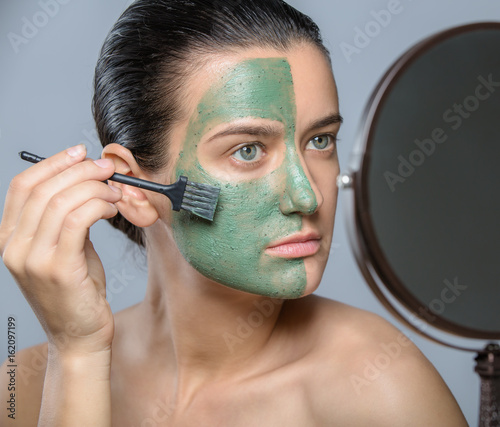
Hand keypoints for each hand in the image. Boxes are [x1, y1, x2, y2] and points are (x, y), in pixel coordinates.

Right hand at [0, 145, 121, 355]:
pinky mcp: (58, 269)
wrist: (79, 335)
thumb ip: (67, 218)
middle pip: (43, 188)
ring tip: (116, 191)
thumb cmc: (77, 291)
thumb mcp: (65, 248)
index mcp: (10, 237)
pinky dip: (100, 205)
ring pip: (62, 201)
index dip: (53, 162)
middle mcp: (14, 247)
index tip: (80, 152)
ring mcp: (32, 259)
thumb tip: (88, 182)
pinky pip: (78, 220)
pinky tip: (113, 207)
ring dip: (95, 188)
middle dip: (81, 170)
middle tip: (108, 168)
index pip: (23, 185)